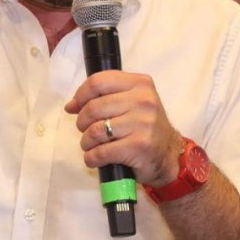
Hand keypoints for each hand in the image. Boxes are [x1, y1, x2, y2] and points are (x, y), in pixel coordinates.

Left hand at [64, 70, 182, 186]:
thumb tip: (71, 105)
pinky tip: (95, 158)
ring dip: (86, 142)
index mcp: (140, 84)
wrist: (169, 156)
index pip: (98, 81)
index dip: (81, 95)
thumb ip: (104, 98)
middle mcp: (143, 100)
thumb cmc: (145, 127)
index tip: (76, 106)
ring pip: (95, 130)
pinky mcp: (138, 146)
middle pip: (94, 107)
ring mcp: (142, 123)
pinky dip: (92, 157)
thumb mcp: (131, 103)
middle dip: (82, 122)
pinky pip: (101, 152)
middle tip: (85, 129)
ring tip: (90, 145)